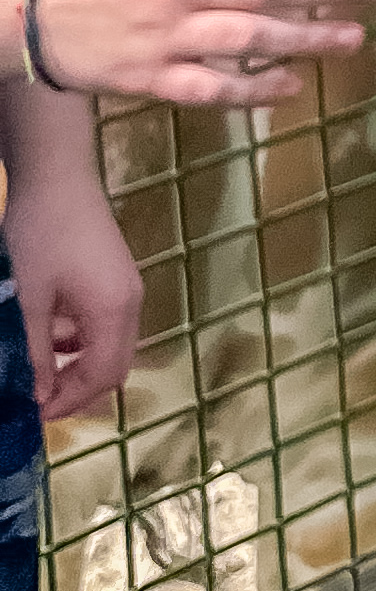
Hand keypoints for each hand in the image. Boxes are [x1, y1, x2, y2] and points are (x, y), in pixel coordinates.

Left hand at [0, 140, 144, 416]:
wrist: (57, 177)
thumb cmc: (41, 236)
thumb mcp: (30, 299)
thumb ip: (37, 352)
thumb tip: (39, 396)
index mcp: (114, 311)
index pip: (101, 376)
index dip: (70, 401)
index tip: (34, 413)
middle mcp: (130, 303)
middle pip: (115, 366)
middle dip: (78, 389)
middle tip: (38, 399)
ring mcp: (127, 288)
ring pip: (111, 346)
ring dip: (79, 365)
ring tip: (38, 368)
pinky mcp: (116, 277)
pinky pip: (107, 324)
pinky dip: (82, 340)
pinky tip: (51, 332)